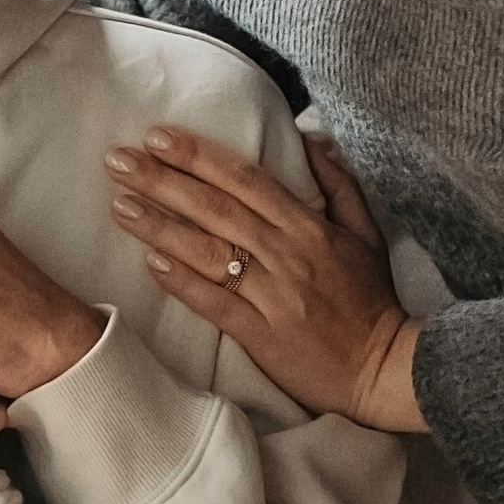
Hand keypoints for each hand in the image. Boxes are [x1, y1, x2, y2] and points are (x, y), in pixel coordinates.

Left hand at [105, 126, 423, 433]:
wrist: (384, 367)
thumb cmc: (372, 299)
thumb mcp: (366, 233)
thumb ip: (339, 184)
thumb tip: (312, 139)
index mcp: (309, 226)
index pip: (246, 179)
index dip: (200, 156)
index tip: (159, 136)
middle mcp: (287, 254)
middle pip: (216, 209)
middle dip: (164, 181)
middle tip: (118, 160)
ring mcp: (274, 295)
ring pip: (209, 252)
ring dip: (160, 226)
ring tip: (119, 205)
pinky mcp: (262, 334)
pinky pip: (216, 303)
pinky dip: (183, 283)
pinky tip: (150, 263)